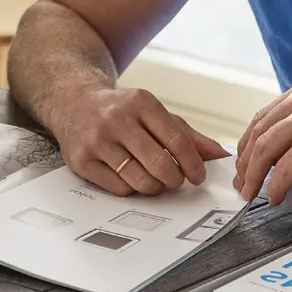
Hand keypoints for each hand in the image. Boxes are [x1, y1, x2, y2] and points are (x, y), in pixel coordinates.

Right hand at [48, 86, 229, 195]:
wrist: (72, 102)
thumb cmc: (120, 110)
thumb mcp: (152, 112)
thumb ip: (186, 133)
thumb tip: (220, 154)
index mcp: (140, 102)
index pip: (177, 140)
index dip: (194, 164)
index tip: (198, 176)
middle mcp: (117, 119)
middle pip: (161, 165)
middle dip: (175, 179)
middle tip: (175, 179)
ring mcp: (97, 141)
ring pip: (141, 181)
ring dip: (154, 186)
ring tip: (153, 178)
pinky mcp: (82, 161)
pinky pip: (119, 189)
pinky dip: (131, 188)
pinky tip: (130, 176)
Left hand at [235, 76, 291, 204]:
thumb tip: (263, 158)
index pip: (263, 118)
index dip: (247, 145)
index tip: (241, 167)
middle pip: (260, 132)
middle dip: (245, 162)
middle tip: (240, 185)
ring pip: (266, 148)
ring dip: (253, 175)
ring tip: (250, 194)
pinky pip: (284, 166)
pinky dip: (275, 185)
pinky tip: (274, 197)